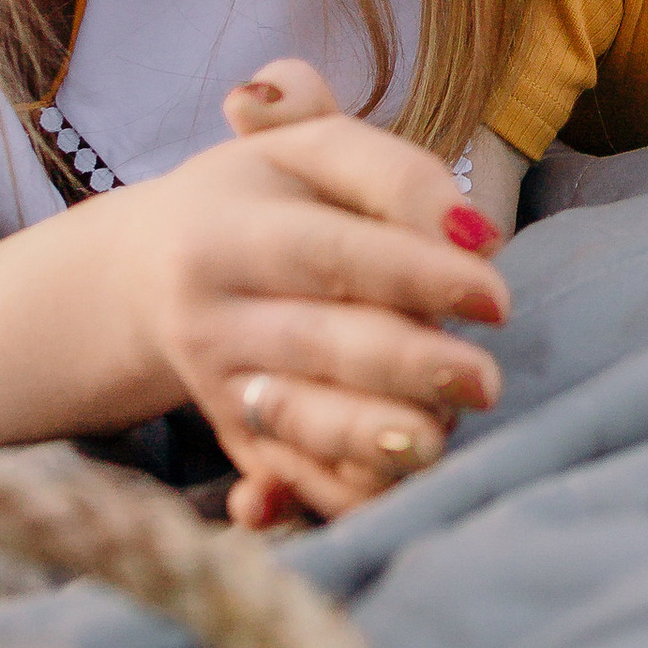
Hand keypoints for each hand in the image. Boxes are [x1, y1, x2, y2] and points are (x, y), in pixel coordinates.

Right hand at [108, 60, 509, 527]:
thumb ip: (393, 173)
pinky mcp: (238, 440)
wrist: (153, 269)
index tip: (495, 298)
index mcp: (227, 231)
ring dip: (370, 438)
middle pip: (317, 342)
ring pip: (300, 421)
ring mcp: (221, 386)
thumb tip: (472, 231)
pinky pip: (293, 478)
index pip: (332, 252)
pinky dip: (338, 493)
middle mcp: (213, 316)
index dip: (417, 274)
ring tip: (436, 442)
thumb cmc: (263, 198)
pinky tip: (386, 495)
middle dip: (406, 365)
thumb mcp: (309, 152)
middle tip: (485, 382)